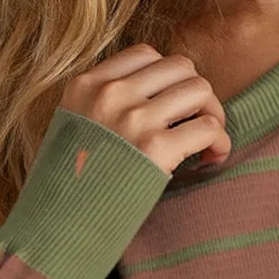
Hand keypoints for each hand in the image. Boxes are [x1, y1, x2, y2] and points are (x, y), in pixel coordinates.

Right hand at [58, 44, 230, 174]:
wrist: (59, 224)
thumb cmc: (71, 184)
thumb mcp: (73, 127)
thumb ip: (103, 104)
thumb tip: (157, 97)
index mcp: (87, 85)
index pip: (146, 54)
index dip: (170, 77)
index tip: (173, 104)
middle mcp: (110, 94)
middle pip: (180, 66)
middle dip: (197, 93)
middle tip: (198, 122)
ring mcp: (133, 118)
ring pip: (200, 90)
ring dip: (213, 114)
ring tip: (207, 141)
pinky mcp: (154, 148)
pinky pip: (208, 128)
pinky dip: (219, 142)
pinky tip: (212, 157)